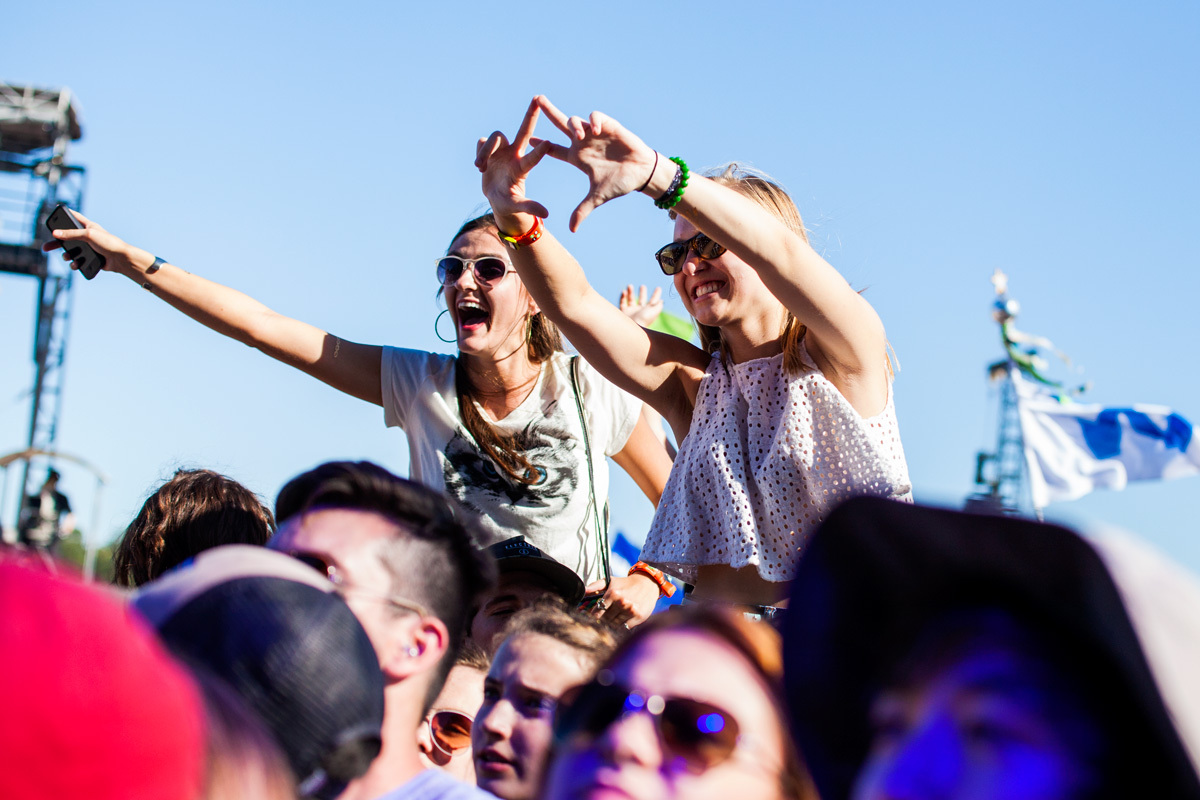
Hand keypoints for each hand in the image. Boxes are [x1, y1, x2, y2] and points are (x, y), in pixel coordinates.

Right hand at [41, 211, 149, 276]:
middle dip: (56, 243)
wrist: (121, 259)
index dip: (65, 215)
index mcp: (88, 226)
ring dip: (67, 256)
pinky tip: (76, 265)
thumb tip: (55, 233)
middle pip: (68, 238)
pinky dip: (76, 263)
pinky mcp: (92, 258)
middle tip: (46, 248)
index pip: (74, 217)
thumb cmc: (108, 243)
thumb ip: (71, 234)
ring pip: (72, 251)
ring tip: (67, 258)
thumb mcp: (88, 235)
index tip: (55, 214)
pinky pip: (79, 261)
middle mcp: (88, 236)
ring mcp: (89, 248)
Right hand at [475, 98, 552, 223]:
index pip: (532, 158)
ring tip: (480, 168)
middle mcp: (514, 154)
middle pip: (523, 131)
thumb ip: (529, 207)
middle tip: (537, 98)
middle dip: (530, 115)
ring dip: (485, 152)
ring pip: (493, 138)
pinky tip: (480, 166)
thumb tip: (547, 214)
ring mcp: (501, 150)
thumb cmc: (509, 204)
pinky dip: (480, 152)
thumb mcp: (517, 206)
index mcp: (522, 168)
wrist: (495, 198)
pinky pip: (481, 143)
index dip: (539, 152)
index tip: (548, 144)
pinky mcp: (488, 149)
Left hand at [532, 96, 657, 230]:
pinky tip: (595, 129)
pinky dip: (593, 120)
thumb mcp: (597, 197)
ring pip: (576, 120)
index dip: (541, 146)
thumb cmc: (620, 182)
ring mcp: (595, 133)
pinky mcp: (609, 126)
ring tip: (578, 136)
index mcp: (577, 157)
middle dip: (548, 111)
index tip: (528, 140)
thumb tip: (571, 229)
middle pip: (561, 124)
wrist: (642, 173)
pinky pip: (595, 116)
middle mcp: (583, 142)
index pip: (553, 150)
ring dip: (573, 126)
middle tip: (537, 99)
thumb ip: (582, 210)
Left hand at [585, 574, 659, 627]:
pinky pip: (625, 628)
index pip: (597, 612)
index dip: (594, 616)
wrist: (648, 583)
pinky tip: (624, 619)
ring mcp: (631, 610)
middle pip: (605, 620)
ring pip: (615, 624)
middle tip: (605, 618)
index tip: (594, 617)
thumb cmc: (625, 583)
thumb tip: (583, 591)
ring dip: (613, 623)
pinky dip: (623, 625)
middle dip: (603, 620)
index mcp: (613, 593)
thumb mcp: (610, 581)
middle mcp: (622, 602)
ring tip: (615, 617)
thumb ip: (596, 586)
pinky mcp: (639, 617)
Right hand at [619, 284, 662, 327]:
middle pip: (642, 300)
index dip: (656, 295)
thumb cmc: (643, 319)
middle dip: (643, 293)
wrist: (631, 327)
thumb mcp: (654, 311)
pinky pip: (623, 302)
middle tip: (643, 286)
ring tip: (630, 285)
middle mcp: (640, 311)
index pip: (653, 301)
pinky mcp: (624, 312)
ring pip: (631, 300)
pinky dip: (623, 297)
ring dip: (631, 292)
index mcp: (649, 311)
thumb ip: (658, 305)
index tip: (658, 288)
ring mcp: (632, 311)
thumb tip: (661, 301)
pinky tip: (624, 291)